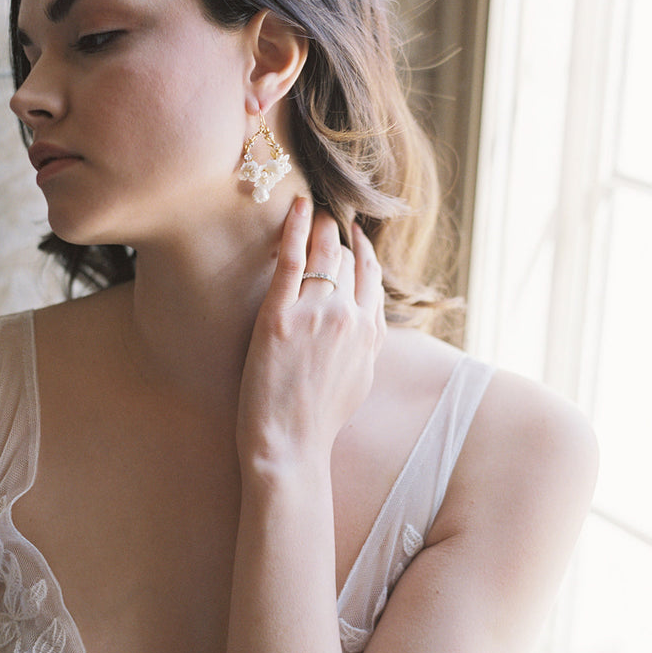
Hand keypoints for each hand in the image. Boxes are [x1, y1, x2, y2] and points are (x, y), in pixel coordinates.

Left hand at [236, 199, 385, 478]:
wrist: (291, 446)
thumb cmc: (318, 420)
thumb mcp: (359, 380)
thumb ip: (367, 344)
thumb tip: (367, 322)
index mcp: (370, 334)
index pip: (371, 276)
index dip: (362, 251)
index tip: (353, 235)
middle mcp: (350, 318)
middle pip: (348, 259)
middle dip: (338, 233)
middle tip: (325, 215)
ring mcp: (316, 315)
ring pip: (323, 253)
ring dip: (319, 226)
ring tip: (309, 209)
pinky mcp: (280, 317)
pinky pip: (291, 259)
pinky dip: (294, 227)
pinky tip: (295, 206)